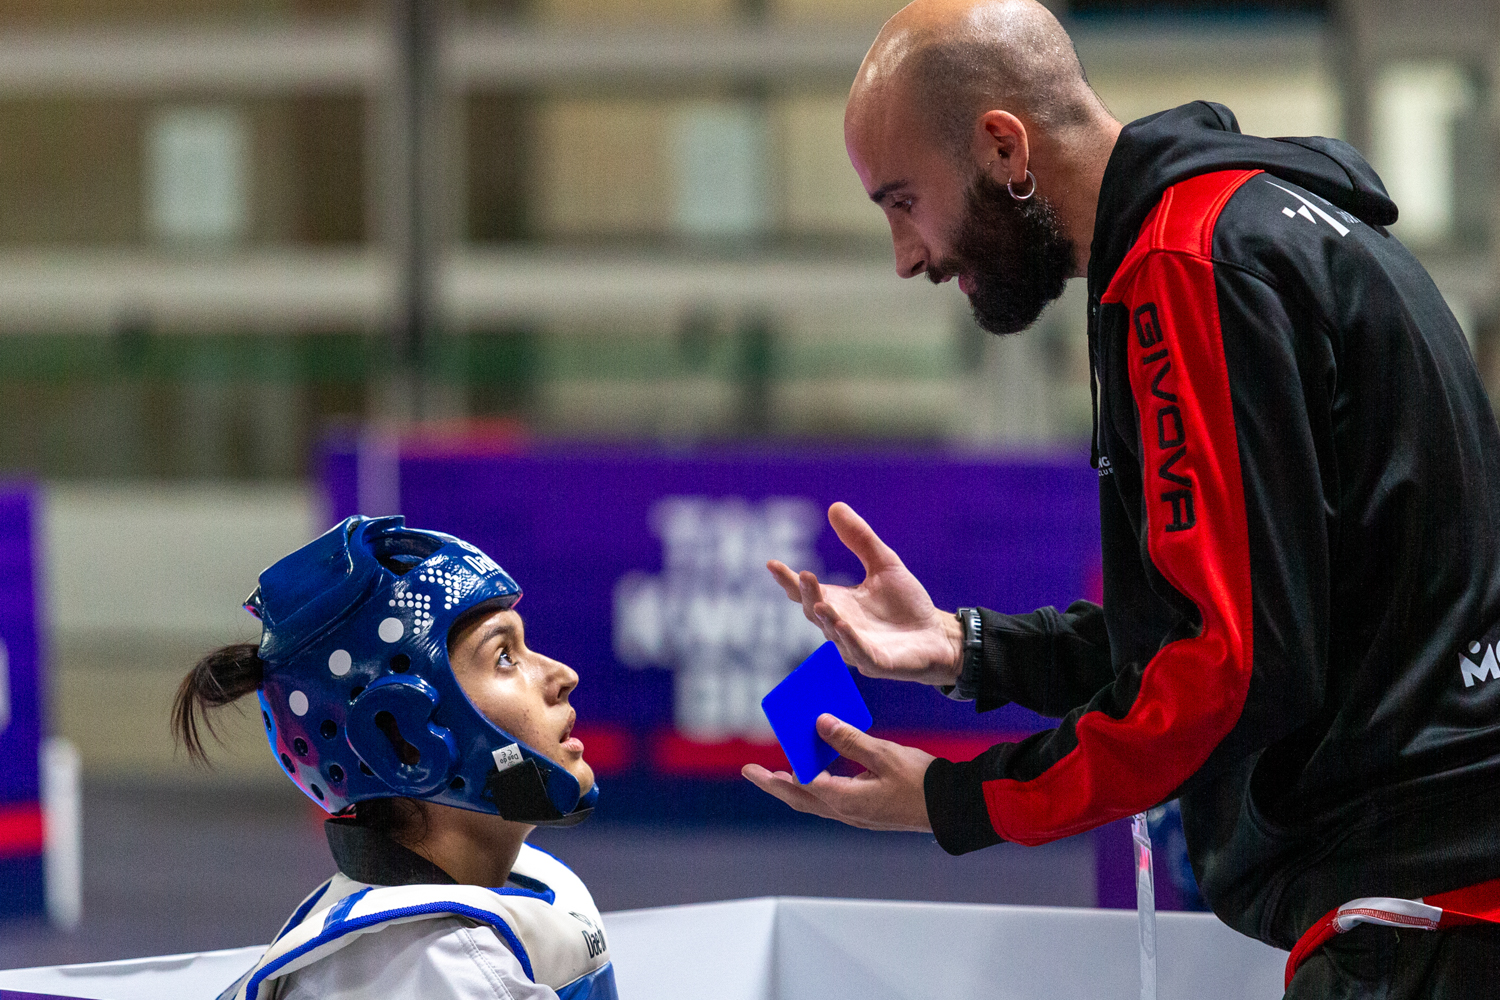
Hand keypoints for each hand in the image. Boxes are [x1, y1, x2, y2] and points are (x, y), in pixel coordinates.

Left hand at [742, 715, 934, 830]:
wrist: (951, 805)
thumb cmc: (921, 780)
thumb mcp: (882, 753)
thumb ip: (848, 739)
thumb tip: (820, 724)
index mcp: (845, 800)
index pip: (801, 785)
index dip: (778, 774)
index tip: (757, 764)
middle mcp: (846, 812)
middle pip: (800, 799)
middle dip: (774, 785)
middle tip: (751, 773)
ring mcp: (857, 814)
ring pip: (815, 801)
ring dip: (795, 787)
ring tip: (779, 772)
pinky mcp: (868, 811)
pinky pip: (833, 799)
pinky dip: (818, 786)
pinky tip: (821, 771)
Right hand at [769, 502, 962, 685]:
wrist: (937, 634)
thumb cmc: (906, 603)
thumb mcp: (884, 563)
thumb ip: (859, 539)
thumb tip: (835, 506)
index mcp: (839, 603)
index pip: (806, 593)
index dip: (788, 580)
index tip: (772, 564)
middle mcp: (841, 625)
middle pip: (816, 611)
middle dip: (808, 595)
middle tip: (802, 576)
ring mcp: (856, 646)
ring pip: (834, 633)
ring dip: (826, 618)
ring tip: (820, 603)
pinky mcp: (876, 662)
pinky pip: (859, 652)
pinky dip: (849, 640)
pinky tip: (843, 625)